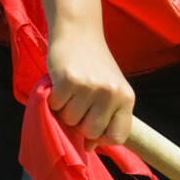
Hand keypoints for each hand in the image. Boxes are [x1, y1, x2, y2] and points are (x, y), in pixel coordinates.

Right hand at [45, 25, 135, 145]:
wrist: (79, 32)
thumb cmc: (94, 65)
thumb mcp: (110, 88)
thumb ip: (106, 117)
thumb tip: (90, 147)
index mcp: (126, 97)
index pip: (118, 137)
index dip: (102, 138)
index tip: (93, 129)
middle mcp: (111, 93)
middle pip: (90, 132)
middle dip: (80, 122)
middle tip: (79, 101)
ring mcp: (90, 87)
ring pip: (70, 121)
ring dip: (65, 109)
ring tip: (71, 89)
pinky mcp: (68, 81)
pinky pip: (55, 106)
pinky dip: (53, 98)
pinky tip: (60, 83)